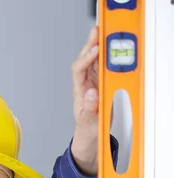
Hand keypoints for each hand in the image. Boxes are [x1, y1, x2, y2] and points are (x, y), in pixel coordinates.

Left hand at [71, 26, 99, 175]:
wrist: (90, 137)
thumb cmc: (87, 129)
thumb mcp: (89, 122)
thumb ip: (90, 108)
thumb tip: (91, 93)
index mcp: (79, 92)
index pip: (78, 71)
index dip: (85, 59)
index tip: (94, 51)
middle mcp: (84, 85)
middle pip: (84, 61)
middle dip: (89, 46)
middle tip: (96, 33)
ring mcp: (92, 84)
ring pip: (93, 62)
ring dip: (96, 47)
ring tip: (101, 35)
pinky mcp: (100, 85)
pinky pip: (101, 68)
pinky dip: (104, 56)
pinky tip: (107, 48)